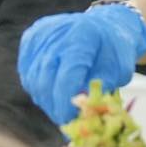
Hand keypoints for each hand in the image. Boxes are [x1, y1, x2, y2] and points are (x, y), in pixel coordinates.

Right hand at [18, 4, 145, 124]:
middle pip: (45, 79)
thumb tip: (80, 111)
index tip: (69, 119)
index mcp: (82, 36)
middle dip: (53, 105)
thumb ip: (99, 89)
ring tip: (60, 107)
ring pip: (33, 78)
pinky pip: (27, 71)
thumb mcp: (118, 71)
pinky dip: (38, 86)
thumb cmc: (114, 51)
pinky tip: (53, 91)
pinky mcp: (31, 38)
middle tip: (64, 119)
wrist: (106, 26)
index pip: (66, 76)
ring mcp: (41, 33)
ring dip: (45, 98)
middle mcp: (57, 32)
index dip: (64, 102)